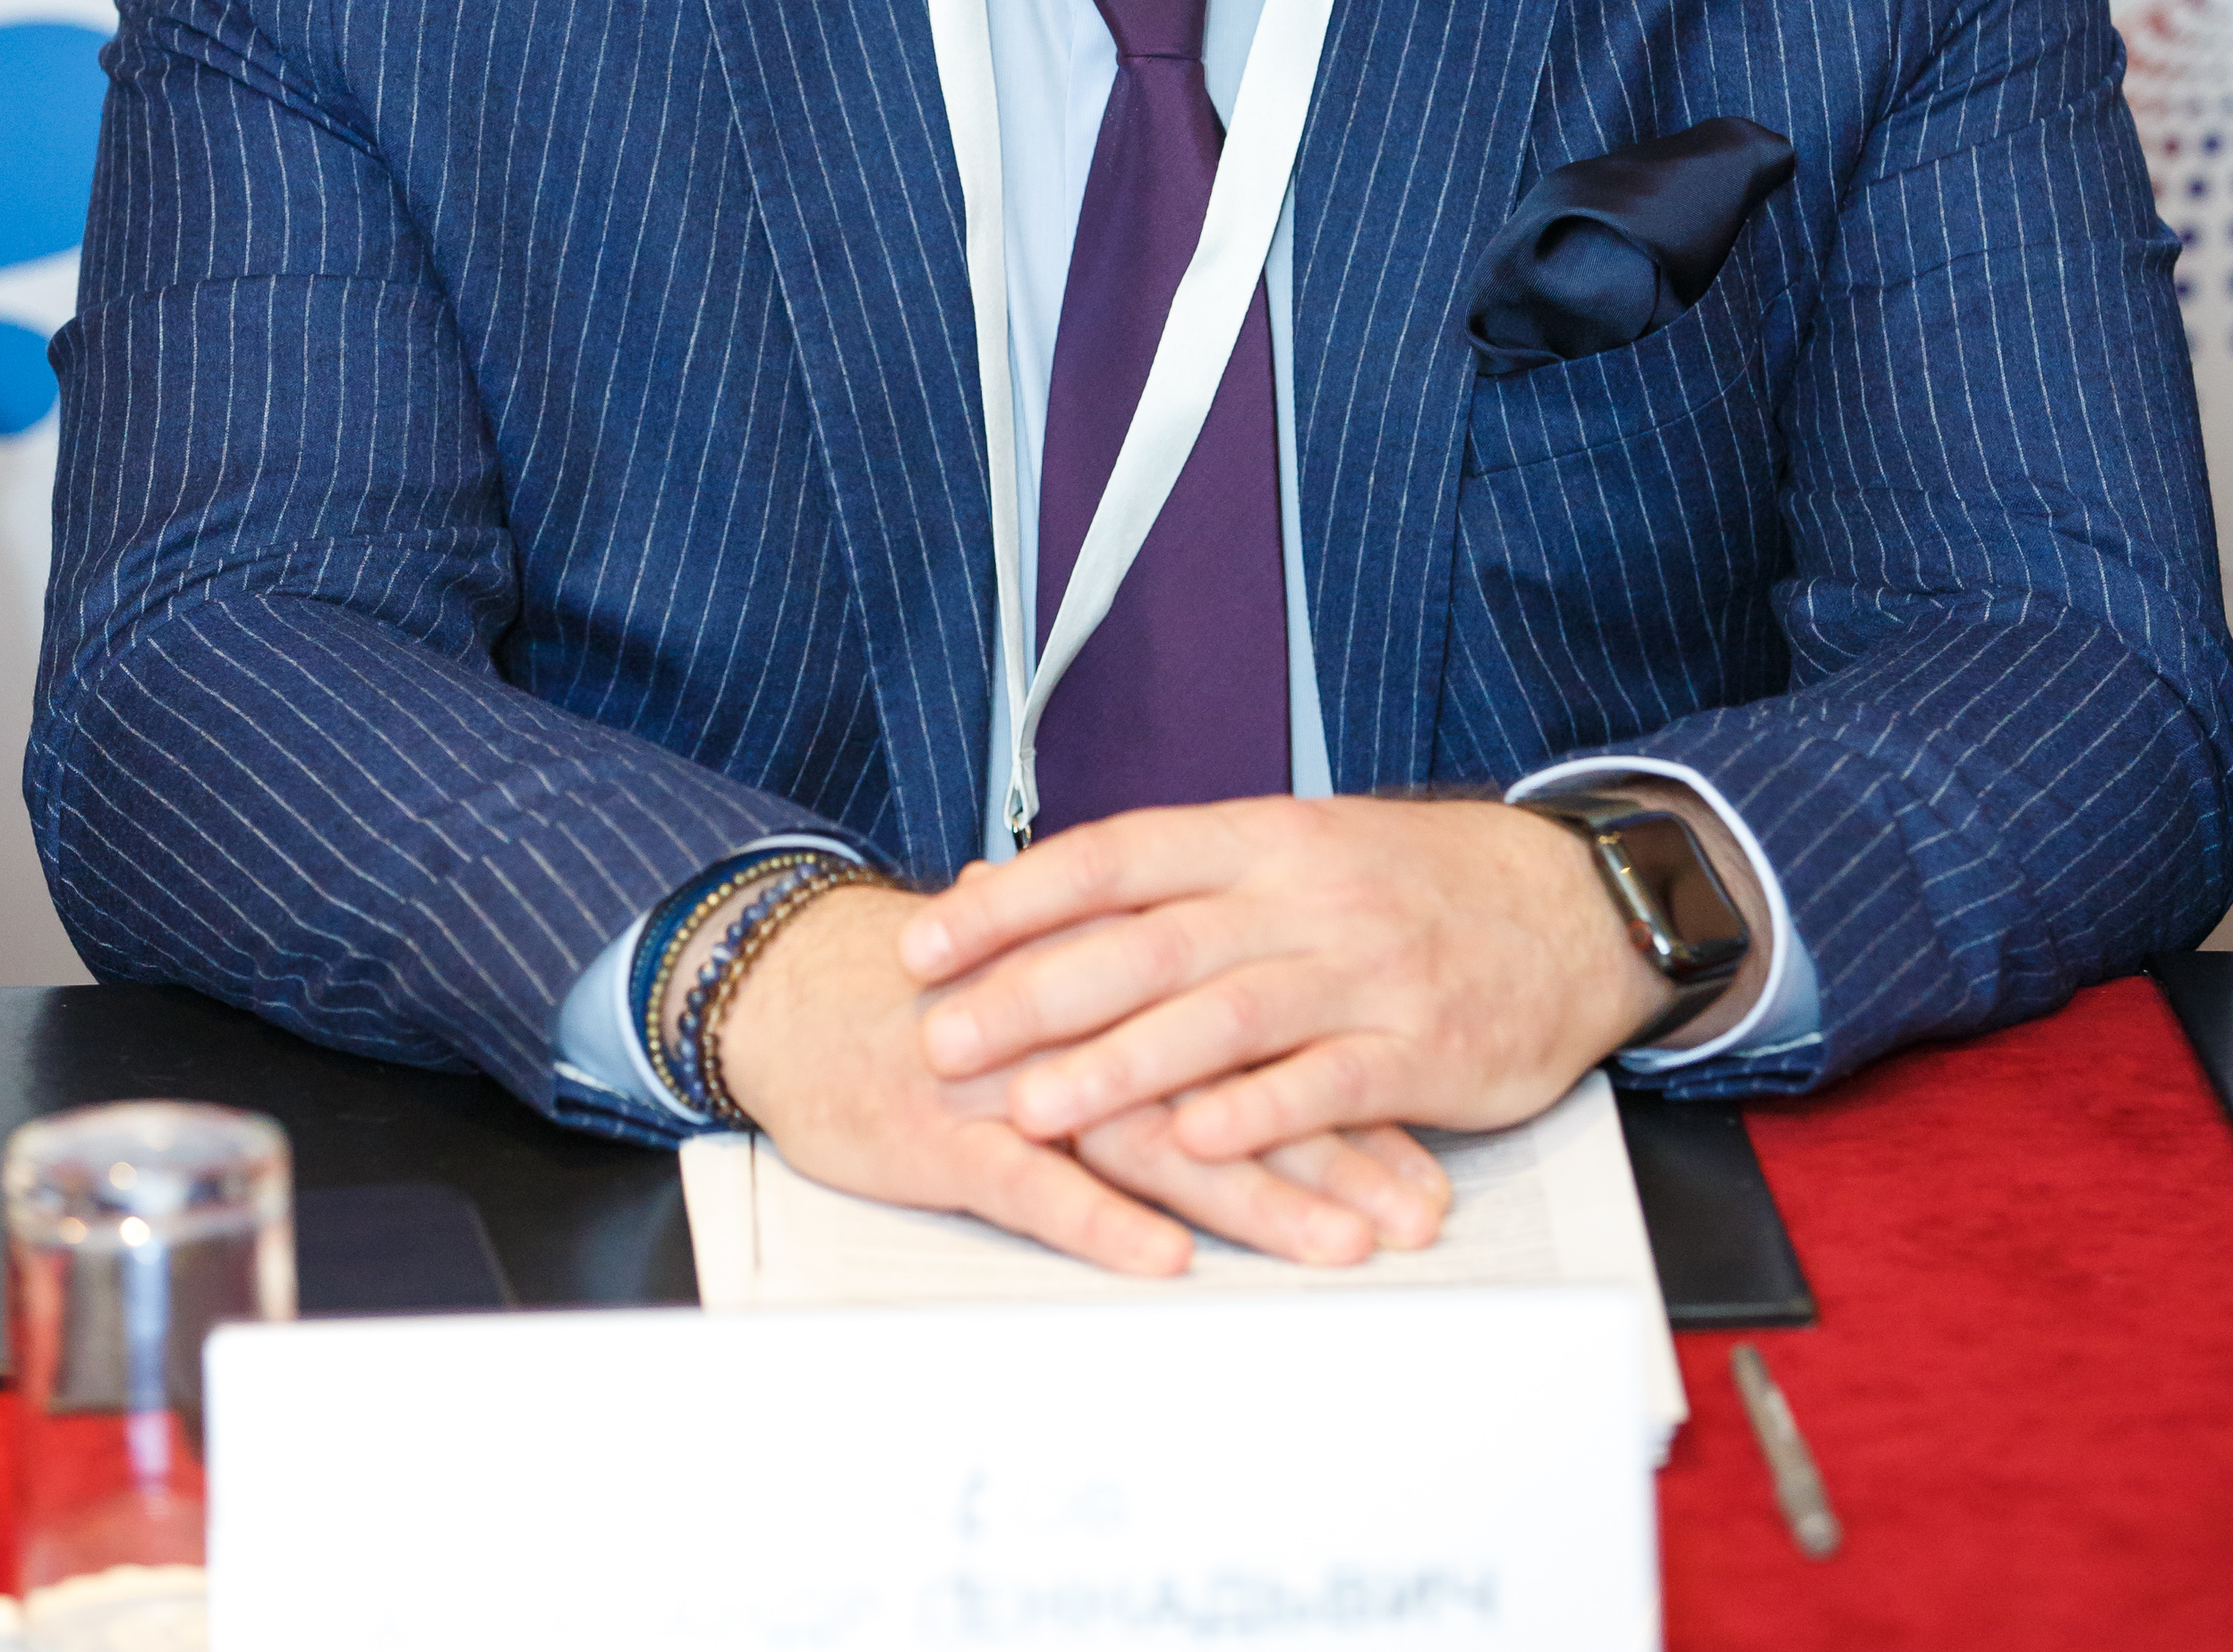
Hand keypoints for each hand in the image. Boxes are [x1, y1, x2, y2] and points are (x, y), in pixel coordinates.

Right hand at [713, 876, 1451, 1276]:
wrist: (800, 992)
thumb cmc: (948, 993)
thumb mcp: (1063, 973)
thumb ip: (1164, 995)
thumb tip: (1285, 1017)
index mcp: (1124, 975)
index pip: (1262, 1032)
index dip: (1348, 1094)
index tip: (1432, 1159)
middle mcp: (1086, 1018)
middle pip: (1231, 1085)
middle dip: (1333, 1153)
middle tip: (1417, 1215)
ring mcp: (1017, 1075)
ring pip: (1152, 1136)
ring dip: (1249, 1194)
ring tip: (1336, 1245)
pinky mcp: (945, 1132)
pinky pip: (1032, 1180)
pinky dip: (1097, 1220)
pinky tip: (1162, 1260)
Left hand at [896, 793, 1716, 1164]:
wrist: (1569, 904)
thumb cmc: (1408, 885)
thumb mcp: (1290, 853)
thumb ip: (1172, 881)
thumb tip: (1017, 888)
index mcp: (1260, 836)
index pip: (1115, 853)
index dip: (1017, 899)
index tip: (927, 939)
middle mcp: (1302, 893)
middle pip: (1150, 940)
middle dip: (1036, 992)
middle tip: (942, 1038)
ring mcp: (1364, 969)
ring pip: (1224, 1013)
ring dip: (1121, 1064)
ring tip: (1033, 1109)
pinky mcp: (1422, 1046)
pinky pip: (1328, 1080)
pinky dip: (1257, 1111)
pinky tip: (1193, 1142)